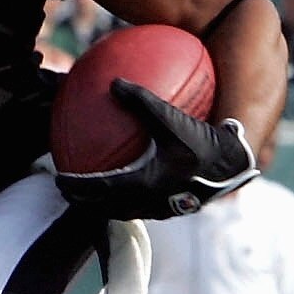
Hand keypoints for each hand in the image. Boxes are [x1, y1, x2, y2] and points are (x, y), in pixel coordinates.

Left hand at [55, 84, 257, 221]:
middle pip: (105, 208)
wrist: (235, 167)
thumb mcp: (171, 118)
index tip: (59, 179)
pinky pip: (141, 207)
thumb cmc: (203, 141)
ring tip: (91, 194)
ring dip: (103, 204)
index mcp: (142, 185)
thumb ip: (141, 100)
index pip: (98, 190)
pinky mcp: (174, 208)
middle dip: (83, 201)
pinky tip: (129, 185)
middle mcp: (148, 203)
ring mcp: (162, 209)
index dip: (76, 186)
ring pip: (123, 211)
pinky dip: (124, 200)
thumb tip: (114, 82)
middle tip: (67, 189)